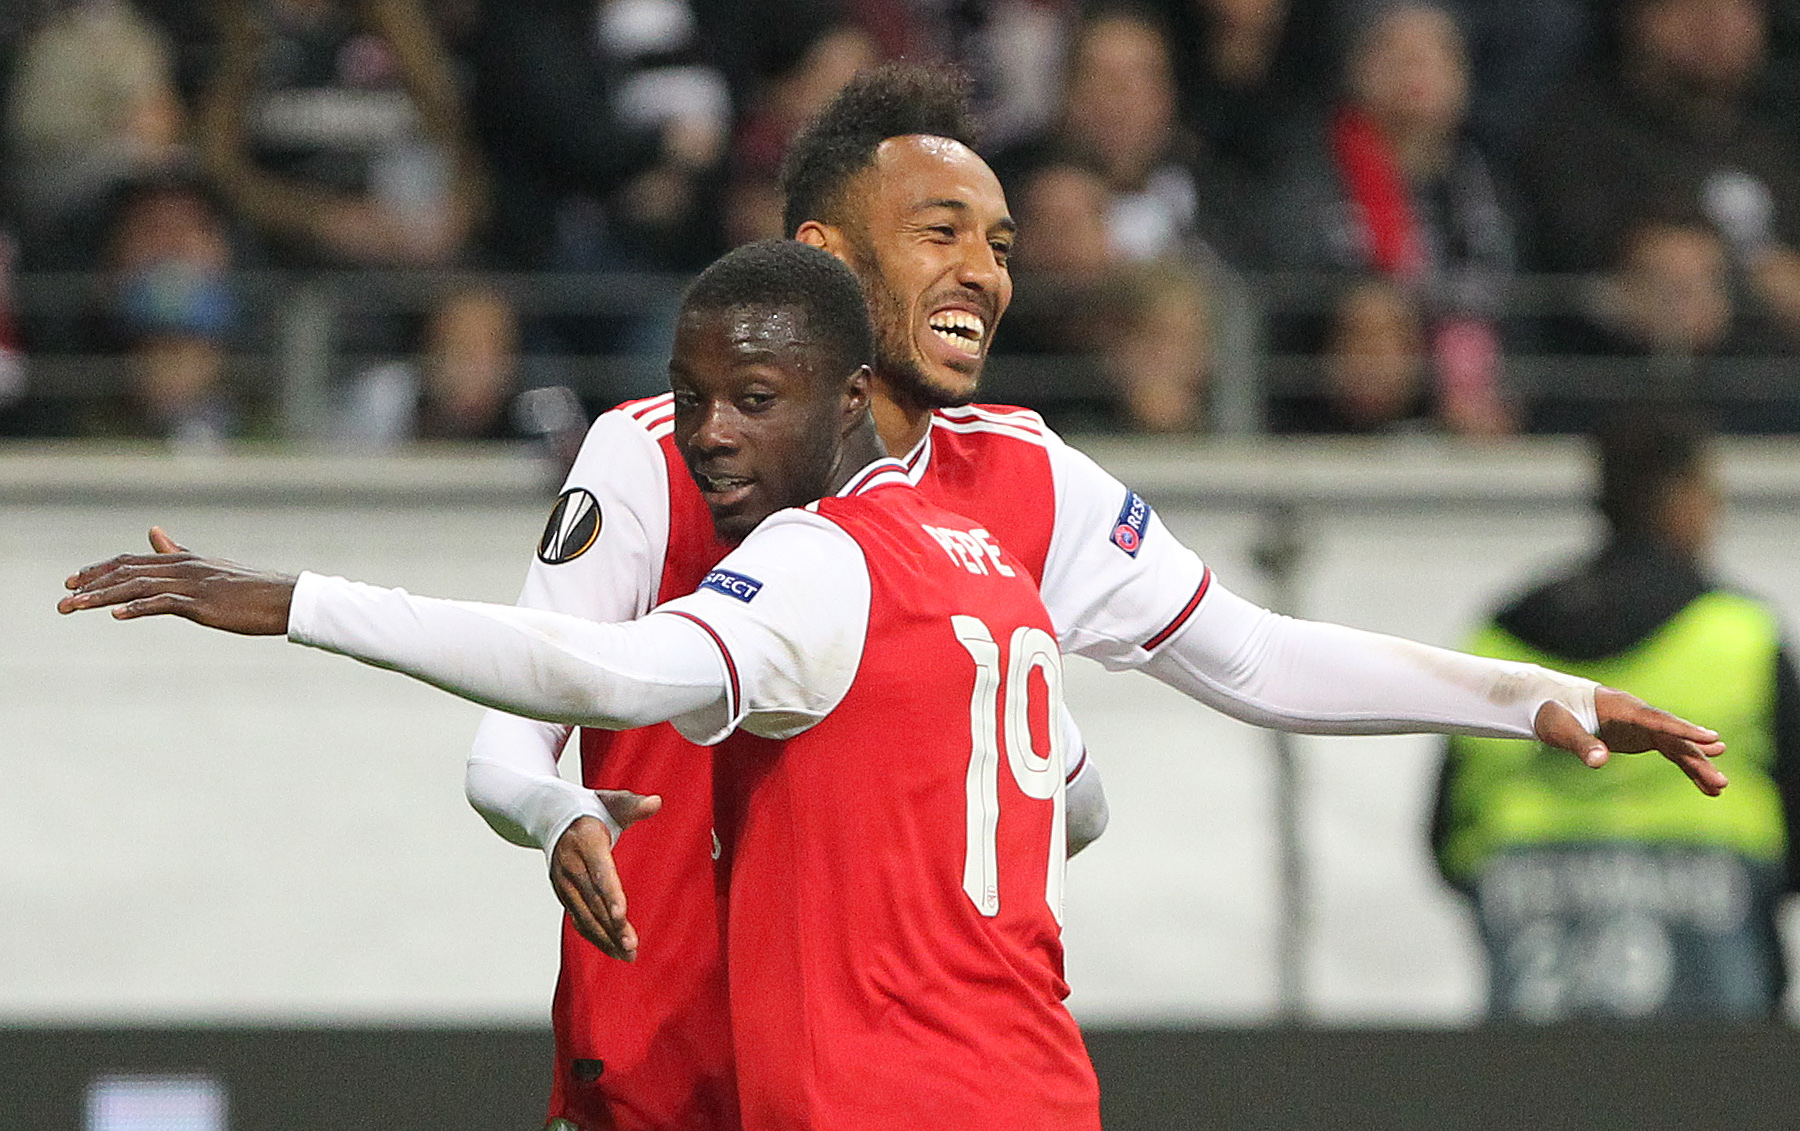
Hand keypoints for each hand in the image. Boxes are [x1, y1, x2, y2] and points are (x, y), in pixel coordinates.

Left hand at [58, 527, 296, 634]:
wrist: (285, 598)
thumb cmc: (251, 588)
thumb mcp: (210, 567)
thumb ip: (177, 551)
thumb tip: (153, 532)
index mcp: (184, 560)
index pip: (131, 561)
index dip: (99, 570)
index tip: (73, 580)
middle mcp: (183, 568)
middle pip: (127, 572)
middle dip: (91, 585)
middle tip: (62, 598)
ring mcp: (192, 585)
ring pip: (137, 586)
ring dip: (102, 597)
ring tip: (74, 607)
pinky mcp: (203, 604)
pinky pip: (164, 604)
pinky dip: (138, 607)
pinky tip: (116, 615)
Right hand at [550, 790, 662, 961]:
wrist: (550, 816)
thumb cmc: (591, 809)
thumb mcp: (611, 801)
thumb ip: (633, 804)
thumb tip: (656, 802)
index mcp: (585, 841)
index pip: (598, 870)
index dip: (609, 893)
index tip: (621, 914)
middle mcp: (571, 865)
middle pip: (593, 900)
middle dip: (611, 925)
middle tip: (632, 946)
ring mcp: (564, 882)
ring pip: (584, 914)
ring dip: (605, 937)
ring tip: (628, 954)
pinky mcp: (563, 894)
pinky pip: (579, 918)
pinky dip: (595, 936)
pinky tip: (613, 950)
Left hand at [1534, 687, 1727, 795]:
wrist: (1548, 703)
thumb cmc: (1552, 712)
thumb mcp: (1561, 729)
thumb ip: (1581, 744)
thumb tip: (1600, 761)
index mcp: (1623, 708)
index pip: (1659, 720)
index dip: (1684, 730)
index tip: (1712, 738)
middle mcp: (1640, 715)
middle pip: (1675, 738)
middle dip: (1698, 759)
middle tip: (1721, 781)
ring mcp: (1643, 726)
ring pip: (1678, 747)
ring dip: (1699, 767)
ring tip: (1721, 788)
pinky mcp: (1642, 737)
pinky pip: (1672, 753)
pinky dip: (1688, 768)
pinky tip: (1706, 787)